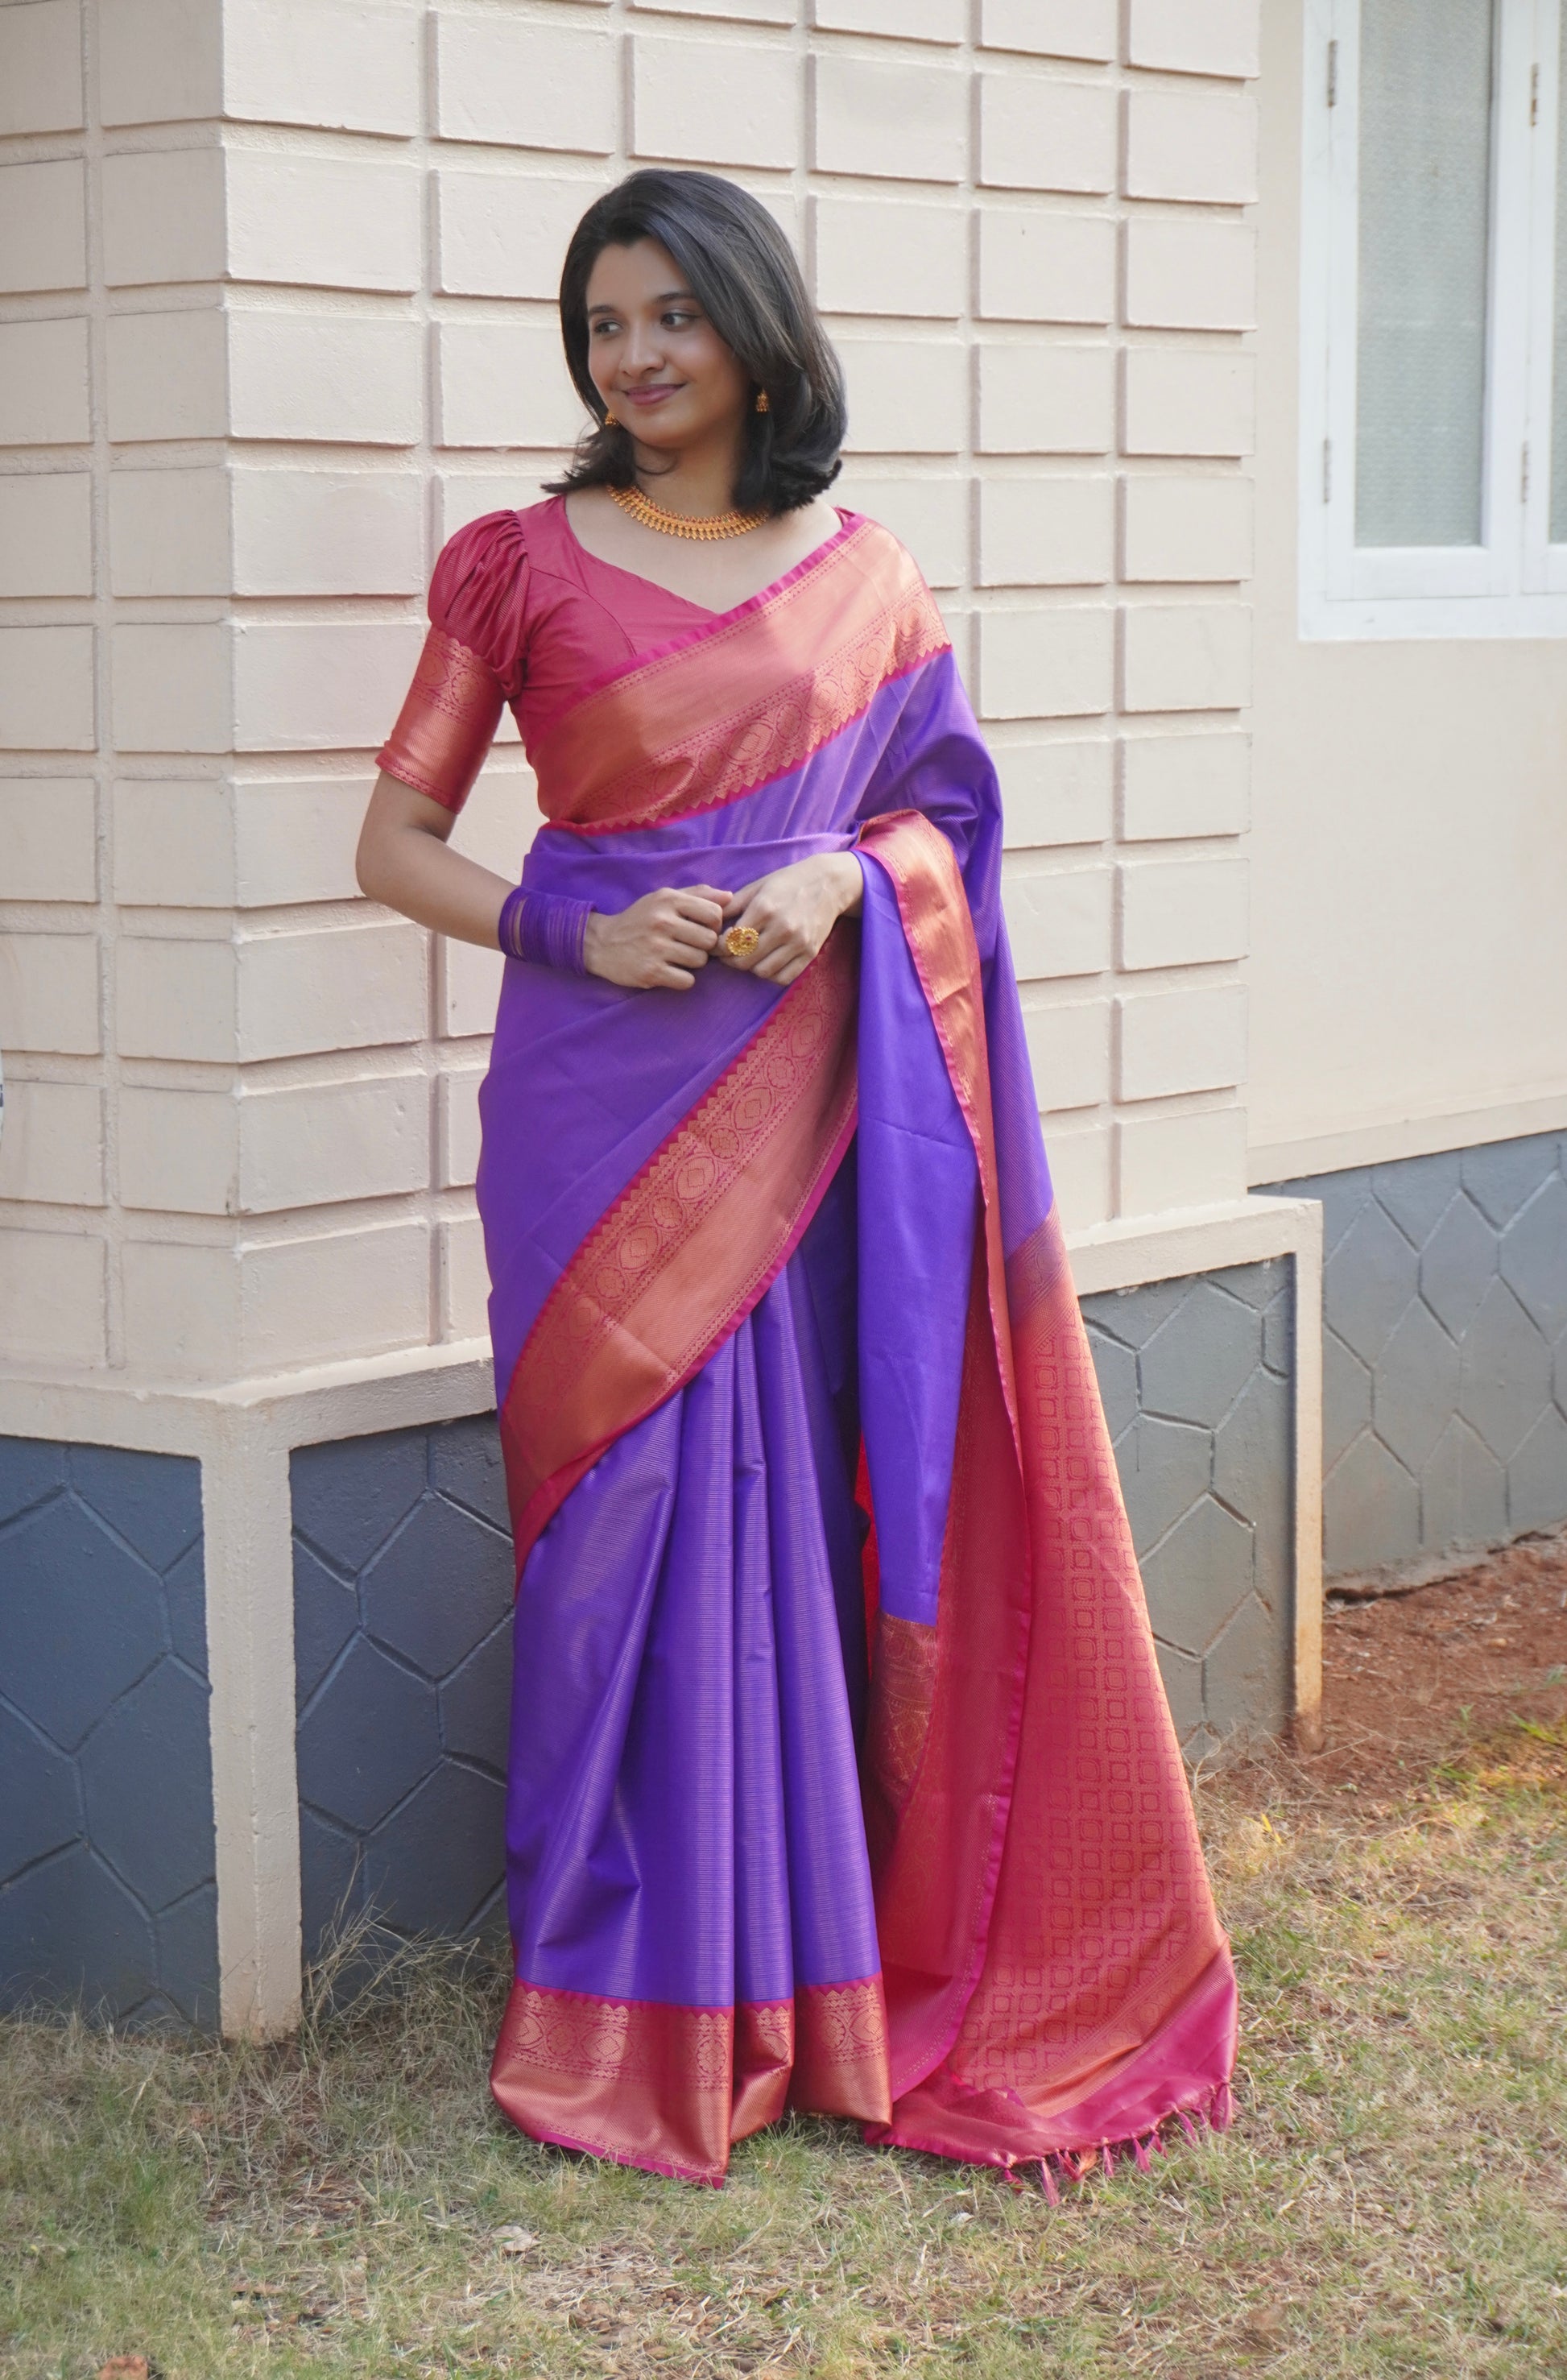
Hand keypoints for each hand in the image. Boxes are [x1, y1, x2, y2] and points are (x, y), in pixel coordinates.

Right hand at [582, 884, 726, 989]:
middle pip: (709, 940)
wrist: (602, 943)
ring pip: (700, 961)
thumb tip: (730, 897)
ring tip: (676, 957)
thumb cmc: (639, 919)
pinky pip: (687, 981)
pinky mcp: (651, 972)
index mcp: (668, 900)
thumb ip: (697, 895)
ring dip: (692, 963)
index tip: (701, 928)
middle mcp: (662, 921)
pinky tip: (669, 971)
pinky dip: (682, 979)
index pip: (714, 913)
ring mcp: (656, 948)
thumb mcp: (663, 898)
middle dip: (703, 946)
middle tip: (687, 945)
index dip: (714, 924)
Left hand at [716, 852, 863, 987]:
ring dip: (750, 967)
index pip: (731, 941)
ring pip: (762, 972)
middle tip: (728, 954)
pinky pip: (784, 978)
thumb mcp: (757, 887)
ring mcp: (798, 942)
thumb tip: (710, 922)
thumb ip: (732, 905)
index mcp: (764, 908)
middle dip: (730, 960)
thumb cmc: (788, 883)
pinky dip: (771, 975)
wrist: (828, 883)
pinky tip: (767, 962)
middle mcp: (782, 927)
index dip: (718, 947)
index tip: (717, 944)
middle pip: (744, 960)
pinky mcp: (810, 953)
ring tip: (748, 956)